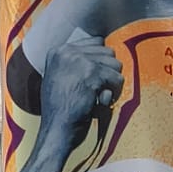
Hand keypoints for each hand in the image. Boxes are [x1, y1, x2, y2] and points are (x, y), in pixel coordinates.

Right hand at [11, 38, 125, 171]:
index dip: (100, 62)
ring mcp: (79, 61)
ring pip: (115, 65)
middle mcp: (68, 51)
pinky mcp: (91, 74)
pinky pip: (117, 79)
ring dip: (111, 84)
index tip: (94, 78)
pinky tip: (98, 103)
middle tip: (96, 91)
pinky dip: (112, 94)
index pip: (96, 42)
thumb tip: (102, 50)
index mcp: (59, 51)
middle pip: (108, 52)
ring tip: (97, 97)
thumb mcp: (59, 77)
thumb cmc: (60, 109)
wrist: (56, 129)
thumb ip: (74, 63)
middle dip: (108, 73)